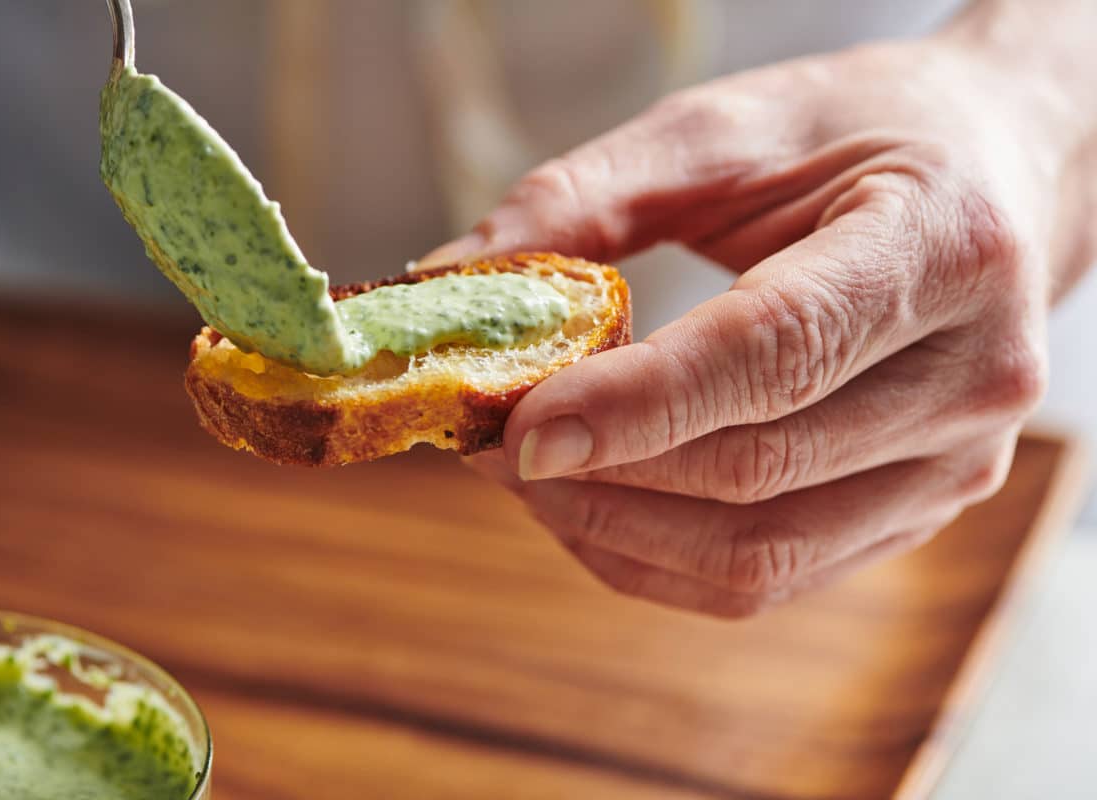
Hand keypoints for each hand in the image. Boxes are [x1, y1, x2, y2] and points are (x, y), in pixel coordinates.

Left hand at [420, 3, 1096, 615]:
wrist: (987, 178)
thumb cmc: (858, 136)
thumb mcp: (727, 130)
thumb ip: (589, 198)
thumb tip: (454, 277)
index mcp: (943, 249)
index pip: (779, 352)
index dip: (639, 404)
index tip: (518, 425)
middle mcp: (973, 377)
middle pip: (757, 468)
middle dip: (598, 469)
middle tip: (486, 435)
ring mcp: (954, 465)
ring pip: (758, 554)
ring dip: (614, 527)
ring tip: (525, 473)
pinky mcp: (914, 514)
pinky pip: (769, 577)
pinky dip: (657, 556)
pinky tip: (590, 505)